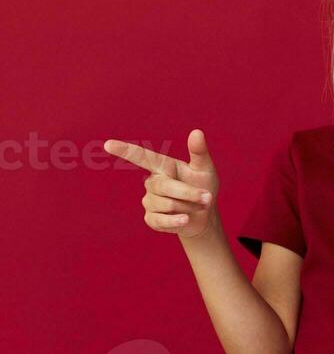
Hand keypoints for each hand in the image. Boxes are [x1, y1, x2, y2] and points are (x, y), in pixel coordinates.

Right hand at [104, 129, 220, 239]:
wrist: (205, 216)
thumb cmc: (204, 187)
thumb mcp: (205, 169)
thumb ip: (199, 152)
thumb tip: (197, 132)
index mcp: (163, 167)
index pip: (141, 157)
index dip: (125, 151)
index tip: (108, 144)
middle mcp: (152, 182)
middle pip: (163, 186)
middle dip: (188, 193)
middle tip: (206, 197)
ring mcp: (150, 201)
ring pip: (165, 204)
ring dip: (188, 206)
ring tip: (198, 206)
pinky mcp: (151, 219)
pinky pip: (160, 220)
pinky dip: (176, 221)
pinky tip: (185, 219)